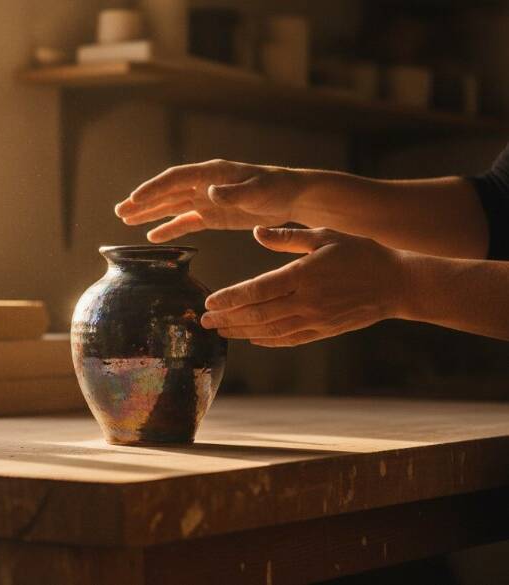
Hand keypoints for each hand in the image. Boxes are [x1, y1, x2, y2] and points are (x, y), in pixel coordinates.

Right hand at [114, 159, 306, 241]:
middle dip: (143, 201)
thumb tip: (209, 192)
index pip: (174, 179)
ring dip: (149, 213)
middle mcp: (203, 184)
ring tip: (125, 220)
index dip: (153, 189)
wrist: (292, 197)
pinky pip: (186, 222)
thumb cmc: (275, 189)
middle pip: (166, 192)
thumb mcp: (257, 190)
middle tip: (119, 211)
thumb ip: (233, 192)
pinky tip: (152, 236)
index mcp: (211, 173)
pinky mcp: (213, 215)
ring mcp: (206, 200)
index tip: (134, 199)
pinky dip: (169, 228)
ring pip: (171, 206)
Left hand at [200, 227, 408, 346]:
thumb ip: (288, 237)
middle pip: (257, 314)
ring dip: (241, 332)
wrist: (397, 284)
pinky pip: (288, 339)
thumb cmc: (360, 254)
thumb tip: (257, 231)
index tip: (209, 302)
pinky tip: (251, 339)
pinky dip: (266, 341)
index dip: (230, 298)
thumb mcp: (324, 236)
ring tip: (220, 331)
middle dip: (227, 319)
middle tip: (203, 321)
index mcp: (304, 275)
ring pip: (269, 330)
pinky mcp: (323, 331)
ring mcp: (314, 320)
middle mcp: (306, 301)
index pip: (257, 290)